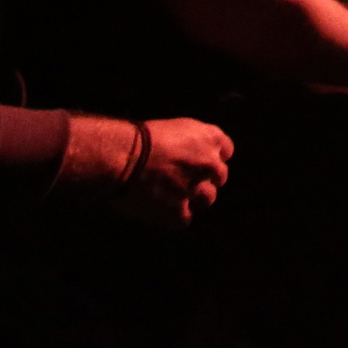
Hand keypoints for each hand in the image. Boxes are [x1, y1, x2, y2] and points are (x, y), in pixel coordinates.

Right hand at [111, 116, 233, 228]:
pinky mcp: (179, 211)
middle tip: (182, 180)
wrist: (122, 157)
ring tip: (171, 195)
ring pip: (208, 199)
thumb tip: (193, 156)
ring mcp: (196, 189)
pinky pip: (184, 218)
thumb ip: (193, 143)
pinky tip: (159, 208)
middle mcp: (210, 164)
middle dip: (204, 178)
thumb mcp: (176, 128)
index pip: (225, 151)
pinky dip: (173, 215)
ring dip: (194, 199)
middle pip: (219, 176)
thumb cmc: (140, 139)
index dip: (210, 158)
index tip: (198, 162)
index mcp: (211, 138)